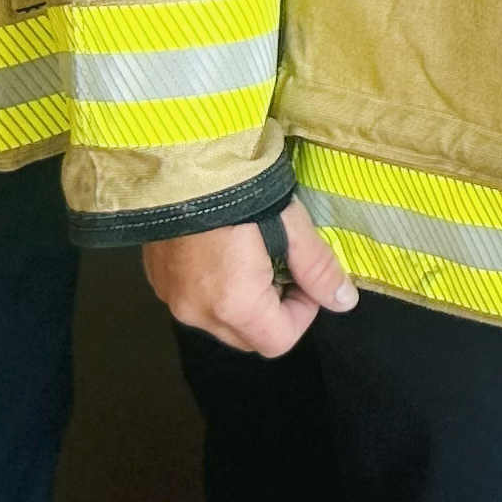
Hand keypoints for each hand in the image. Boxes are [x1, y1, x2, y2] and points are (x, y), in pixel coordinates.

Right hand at [145, 200, 355, 356]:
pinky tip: (221, 251)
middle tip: (282, 265)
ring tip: (252, 255)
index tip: (305, 278)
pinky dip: (214, 290)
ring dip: (243, 303)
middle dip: (274, 312)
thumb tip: (345, 302)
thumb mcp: (291, 225)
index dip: (303, 314)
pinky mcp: (156, 280)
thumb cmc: (243, 190)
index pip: (279, 342)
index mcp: (234, 304)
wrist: (179, 159)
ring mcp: (171, 299)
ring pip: (220, 323)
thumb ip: (318, 269)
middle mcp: (197, 314)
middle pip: (249, 338)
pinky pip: (194, 302)